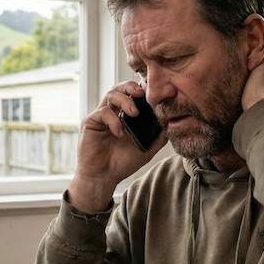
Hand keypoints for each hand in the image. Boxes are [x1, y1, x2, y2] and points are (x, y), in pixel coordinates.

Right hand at [68, 81, 166, 211]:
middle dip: (132, 86)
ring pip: (111, 94)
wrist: (104, 177)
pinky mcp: (90, 122)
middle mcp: (113, 112)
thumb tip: (172, 125)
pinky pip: (102, 112)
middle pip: (120, 88)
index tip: (154, 93)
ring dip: (125, 100)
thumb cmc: (122, 163)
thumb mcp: (146, 149)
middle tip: (142, 94)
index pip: (133, 94)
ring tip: (134, 113)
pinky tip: (119, 133)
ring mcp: (101, 116)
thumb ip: (158, 137)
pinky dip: (113, 120)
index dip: (142, 89)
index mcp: (125, 115)